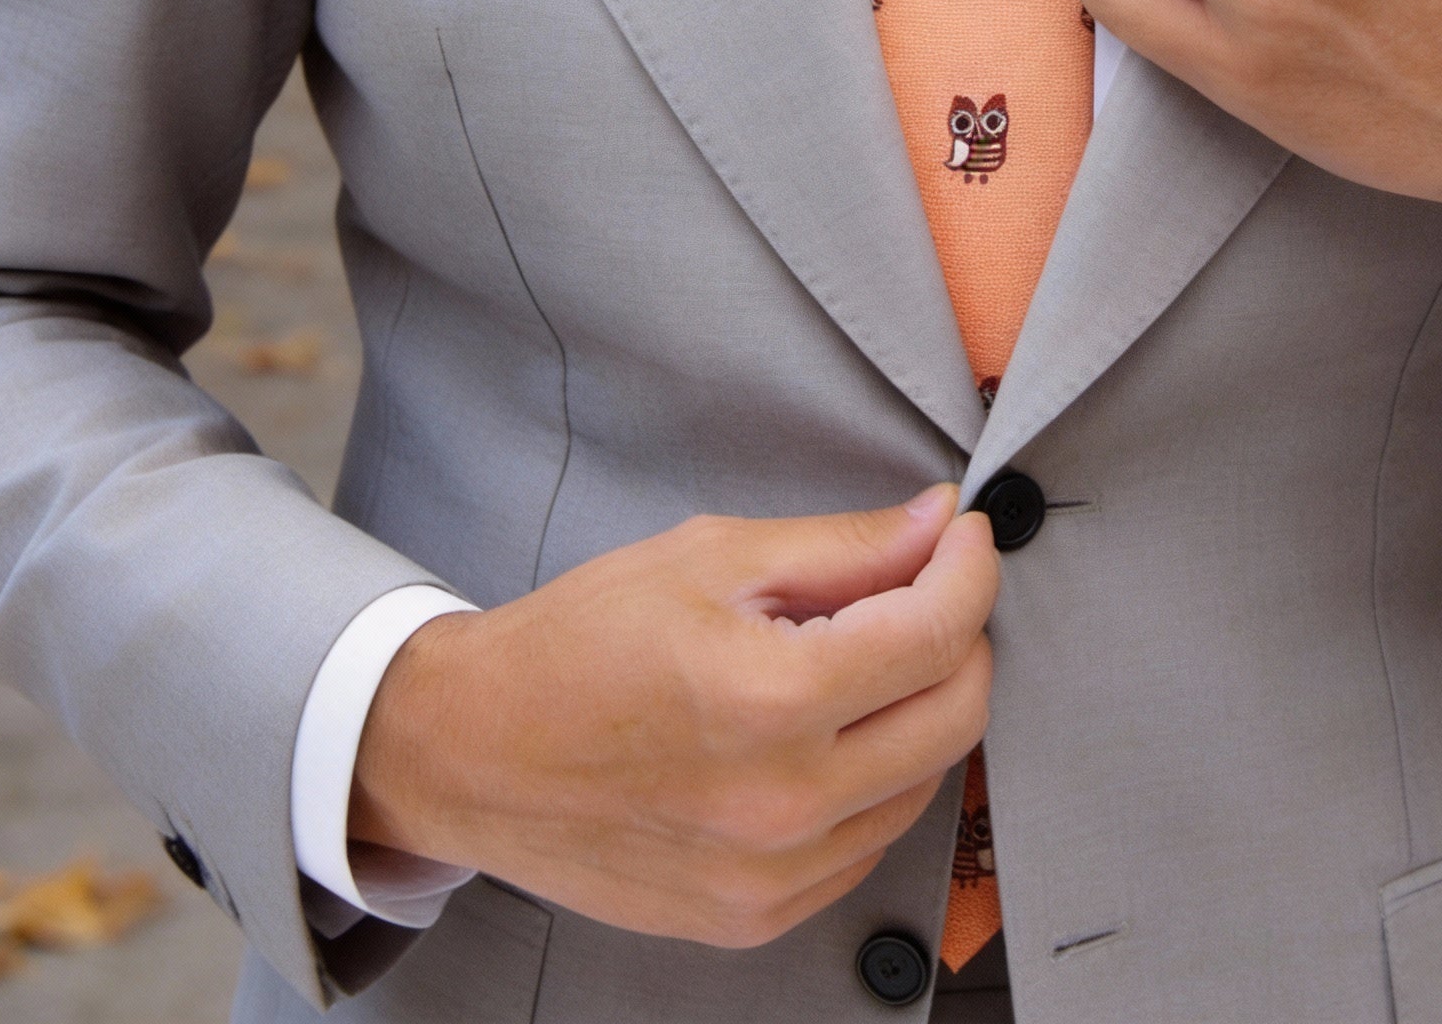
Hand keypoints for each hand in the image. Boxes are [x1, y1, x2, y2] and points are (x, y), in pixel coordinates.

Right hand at [348, 485, 997, 946]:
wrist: (471, 753)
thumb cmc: (577, 644)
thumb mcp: (710, 558)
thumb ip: (842, 546)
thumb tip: (938, 525)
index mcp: (768, 699)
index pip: (936, 632)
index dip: (970, 569)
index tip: (966, 538)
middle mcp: (781, 804)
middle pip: (957, 715)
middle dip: (962, 635)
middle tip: (927, 587)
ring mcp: (770, 877)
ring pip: (925, 782)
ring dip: (921, 709)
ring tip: (860, 658)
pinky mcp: (755, 917)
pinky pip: (869, 842)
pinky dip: (876, 778)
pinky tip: (827, 732)